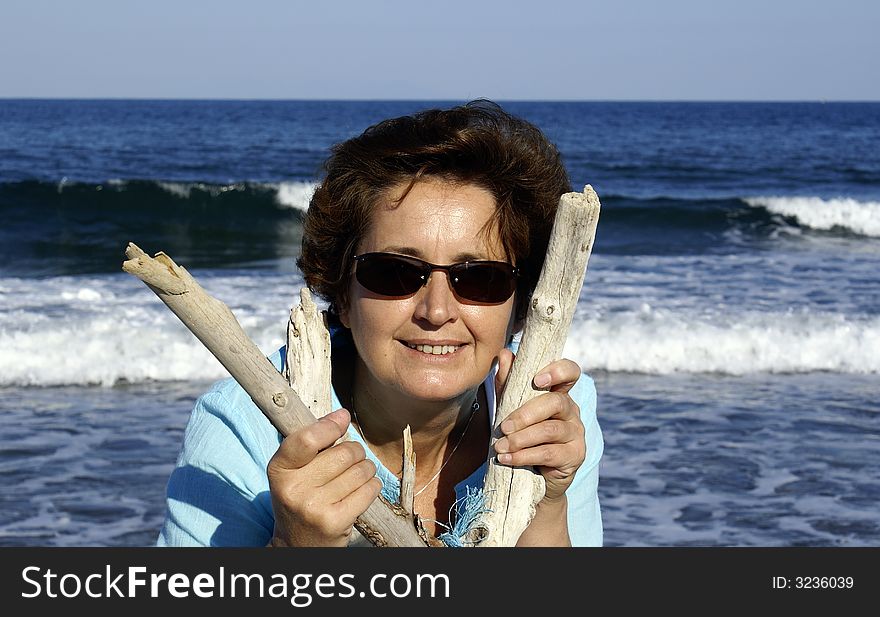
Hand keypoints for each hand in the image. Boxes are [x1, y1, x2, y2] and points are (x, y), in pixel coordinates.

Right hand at [266, 409, 381, 546]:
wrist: (298, 544)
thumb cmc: (301, 497)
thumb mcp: (294, 470)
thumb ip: (313, 442)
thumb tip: (342, 415)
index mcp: (279, 470)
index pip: (308, 439)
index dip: (330, 425)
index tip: (342, 418)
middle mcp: (293, 489)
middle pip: (344, 452)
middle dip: (355, 452)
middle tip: (349, 461)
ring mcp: (313, 507)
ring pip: (360, 470)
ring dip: (366, 469)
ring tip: (355, 477)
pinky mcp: (334, 522)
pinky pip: (369, 489)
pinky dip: (372, 486)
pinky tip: (362, 491)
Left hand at [493, 349, 586, 502]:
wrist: (534, 476)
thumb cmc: (522, 435)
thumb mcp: (512, 408)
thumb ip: (509, 383)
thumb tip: (505, 353)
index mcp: (559, 393)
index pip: (570, 372)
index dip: (558, 371)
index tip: (537, 379)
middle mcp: (572, 410)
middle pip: (555, 402)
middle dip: (525, 414)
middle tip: (504, 427)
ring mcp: (577, 433)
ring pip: (550, 430)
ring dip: (521, 438)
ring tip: (500, 446)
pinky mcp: (575, 455)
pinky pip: (549, 453)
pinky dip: (524, 456)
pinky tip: (507, 459)